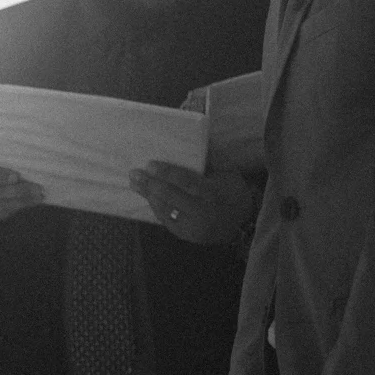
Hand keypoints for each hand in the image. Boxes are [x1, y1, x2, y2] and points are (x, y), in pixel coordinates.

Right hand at [0, 147, 43, 226]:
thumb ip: (2, 158)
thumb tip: (27, 159)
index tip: (16, 176)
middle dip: (18, 190)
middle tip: (37, 187)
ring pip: (1, 204)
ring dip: (22, 200)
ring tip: (39, 196)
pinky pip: (3, 212)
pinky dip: (20, 206)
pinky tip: (33, 201)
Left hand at [129, 161, 255, 245]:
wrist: (240, 224)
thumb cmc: (233, 192)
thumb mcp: (229, 173)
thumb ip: (212, 159)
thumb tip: (194, 139)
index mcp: (215, 194)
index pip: (188, 183)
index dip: (168, 173)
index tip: (150, 164)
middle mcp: (203, 212)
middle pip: (172, 197)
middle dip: (151, 185)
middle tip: (134, 173)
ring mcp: (192, 227)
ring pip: (165, 209)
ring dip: (148, 195)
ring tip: (134, 183)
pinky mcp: (184, 235)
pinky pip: (165, 219)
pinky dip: (155, 206)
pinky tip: (146, 195)